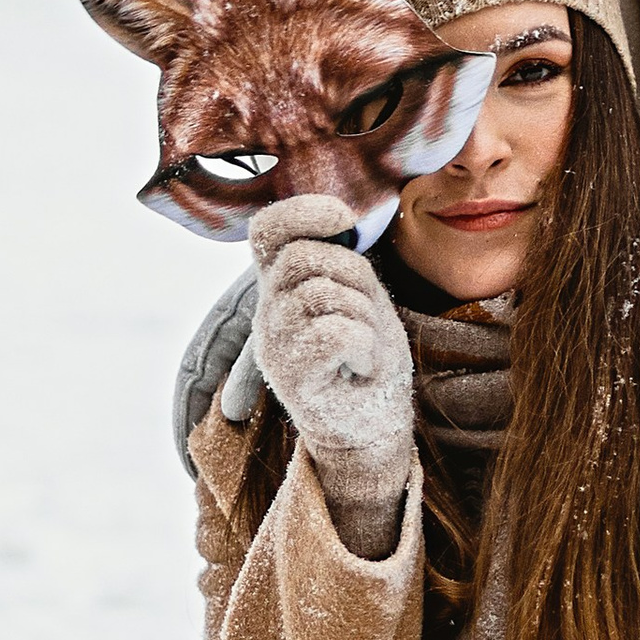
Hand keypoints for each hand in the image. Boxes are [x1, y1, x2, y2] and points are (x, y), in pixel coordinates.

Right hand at [248, 195, 415, 552]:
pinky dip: (362, 343)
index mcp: (281, 286)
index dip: (301, 212)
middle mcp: (267, 313)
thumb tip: (339, 217)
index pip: (267, 231)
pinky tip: (361, 362)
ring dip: (362, 315)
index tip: (343, 218)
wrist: (371, 427)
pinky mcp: (292, 378)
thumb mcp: (360, 295)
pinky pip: (333, 332)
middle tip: (367, 313)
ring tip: (364, 345)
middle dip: (352, 274)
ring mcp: (275, 346)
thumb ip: (341, 259)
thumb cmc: (367, 356)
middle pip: (302, 258)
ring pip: (320, 293)